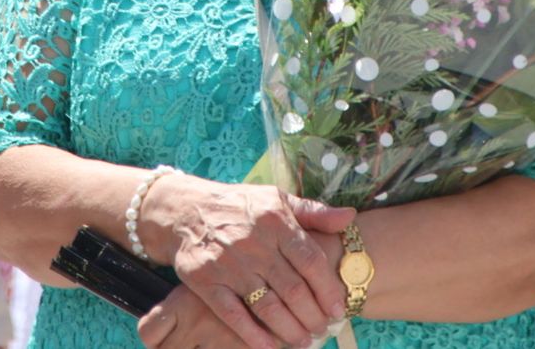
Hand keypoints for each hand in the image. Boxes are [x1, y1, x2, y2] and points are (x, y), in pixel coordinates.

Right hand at [144, 175, 352, 348]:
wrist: (185, 210)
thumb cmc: (240, 206)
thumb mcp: (277, 199)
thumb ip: (314, 212)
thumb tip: (349, 218)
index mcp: (275, 220)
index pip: (310, 260)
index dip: (327, 289)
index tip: (338, 310)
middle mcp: (253, 242)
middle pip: (292, 288)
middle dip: (312, 316)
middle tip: (322, 330)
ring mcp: (228, 264)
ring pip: (267, 306)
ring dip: (289, 329)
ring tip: (304, 341)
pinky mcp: (206, 281)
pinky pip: (233, 314)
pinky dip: (253, 335)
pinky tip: (270, 347)